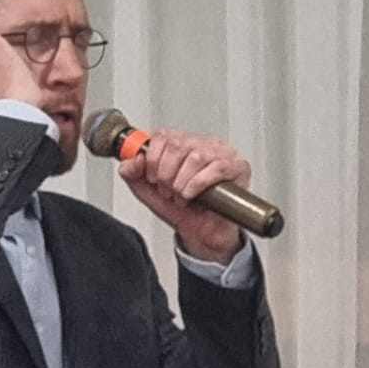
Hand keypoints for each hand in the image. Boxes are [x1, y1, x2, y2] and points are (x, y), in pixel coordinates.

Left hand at [117, 130, 248, 262]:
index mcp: (183, 143)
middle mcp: (203, 144)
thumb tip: (130, 161)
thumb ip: (133, 174)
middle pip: (179, 145)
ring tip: (181, 196)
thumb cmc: (181, 209)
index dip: (153, 158)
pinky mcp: (238, 167)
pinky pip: (217, 167)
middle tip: (168, 190)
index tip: (152, 177)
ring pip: (197, 157)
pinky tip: (192, 195)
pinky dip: (198, 184)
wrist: (200, 232)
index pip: (164, 135)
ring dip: (182, 183)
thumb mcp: (148, 191)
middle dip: (166, 174)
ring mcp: (223, 153)